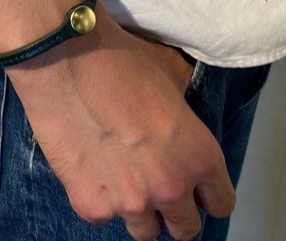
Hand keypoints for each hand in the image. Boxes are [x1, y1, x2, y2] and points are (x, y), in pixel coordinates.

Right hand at [5, 1, 235, 240]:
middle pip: (185, 229)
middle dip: (176, 212)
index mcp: (199, 156)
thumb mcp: (171, 78)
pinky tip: (93, 169)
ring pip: (144, 232)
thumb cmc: (119, 63)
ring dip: (140, 211)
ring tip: (124, 181)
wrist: (65, 61)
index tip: (198, 191)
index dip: (209, 195)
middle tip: (160, 189)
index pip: (220, 203)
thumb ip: (183, 114)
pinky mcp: (90, 205)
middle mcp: (170, 188)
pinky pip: (104, 217)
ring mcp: (129, 202)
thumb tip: (179, 117)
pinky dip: (100, 199)